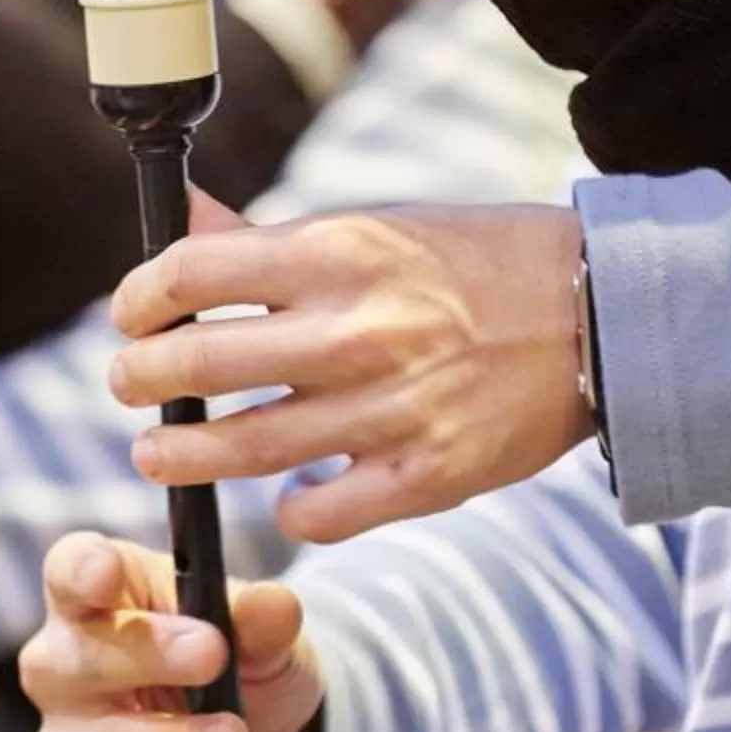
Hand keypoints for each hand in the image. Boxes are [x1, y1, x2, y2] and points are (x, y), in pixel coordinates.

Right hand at [19, 532, 323, 731]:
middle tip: (212, 656)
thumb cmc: (243, 659)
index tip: (108, 576)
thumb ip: (266, 621)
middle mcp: (64, 662)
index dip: (82, 573)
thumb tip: (270, 606)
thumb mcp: (270, 635)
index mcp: (99, 593)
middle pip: (79, 660)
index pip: (70, 571)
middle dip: (146, 658)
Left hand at [107, 192, 590, 543]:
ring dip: (180, 455)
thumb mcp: (374, 228)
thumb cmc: (476, 262)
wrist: (601, 315)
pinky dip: (287, 509)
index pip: (190, 274)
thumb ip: (267, 239)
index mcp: (340, 252)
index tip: (131, 315)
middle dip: (139, 379)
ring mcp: (393, 409)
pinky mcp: (427, 476)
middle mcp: (358, 330)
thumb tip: (178, 218)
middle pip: (199, 364)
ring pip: (243, 450)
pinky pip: (319, 513)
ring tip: (159, 454)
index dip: (138, 299)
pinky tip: (283, 493)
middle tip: (129, 386)